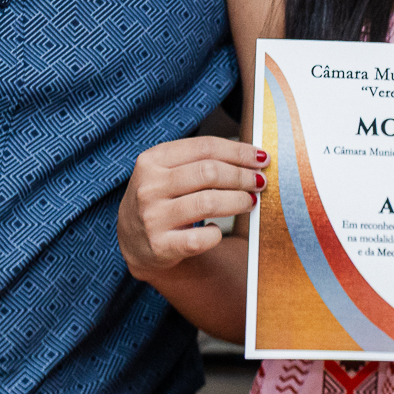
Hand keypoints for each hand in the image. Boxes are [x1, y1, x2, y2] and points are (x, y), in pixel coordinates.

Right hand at [118, 137, 268, 281]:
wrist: (132, 242)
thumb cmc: (161, 199)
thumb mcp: (167, 171)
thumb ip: (201, 160)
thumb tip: (252, 157)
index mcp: (152, 160)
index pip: (205, 147)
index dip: (238, 151)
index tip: (261, 158)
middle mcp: (149, 186)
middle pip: (209, 172)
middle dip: (242, 176)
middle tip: (260, 182)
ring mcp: (152, 217)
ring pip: (209, 202)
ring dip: (238, 201)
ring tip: (250, 201)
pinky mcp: (160, 246)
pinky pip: (200, 239)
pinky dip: (216, 234)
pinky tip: (217, 230)